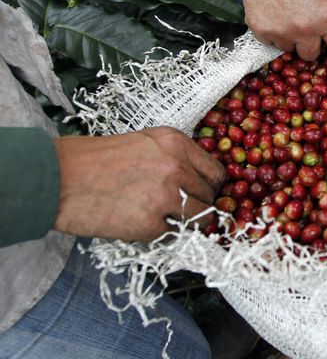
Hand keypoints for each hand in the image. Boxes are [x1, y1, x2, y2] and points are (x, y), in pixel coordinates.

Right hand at [53, 128, 224, 241]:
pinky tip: (142, 224)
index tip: (205, 193)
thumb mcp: (143, 143)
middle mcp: (176, 167)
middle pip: (210, 197)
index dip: (211, 186)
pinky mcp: (150, 224)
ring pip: (199, 219)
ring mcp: (165, 196)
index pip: (216, 171)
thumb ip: (173, 156)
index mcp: (175, 143)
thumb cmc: (94, 159)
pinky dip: (161, 234)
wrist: (58, 178)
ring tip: (167, 219)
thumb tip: (198, 179)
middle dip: (200, 206)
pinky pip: (173, 235)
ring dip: (188, 223)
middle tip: (184, 210)